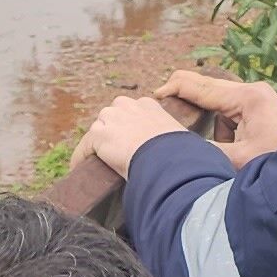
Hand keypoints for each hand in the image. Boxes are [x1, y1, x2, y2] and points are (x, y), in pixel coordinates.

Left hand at [74, 95, 190, 181]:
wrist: (167, 159)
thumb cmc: (180, 155)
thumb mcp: (182, 141)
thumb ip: (177, 143)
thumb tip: (198, 160)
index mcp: (150, 105)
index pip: (132, 111)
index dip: (129, 128)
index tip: (130, 143)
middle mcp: (129, 105)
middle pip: (112, 115)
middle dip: (112, 131)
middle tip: (114, 153)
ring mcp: (112, 119)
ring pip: (99, 129)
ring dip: (98, 144)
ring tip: (98, 163)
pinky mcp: (99, 135)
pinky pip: (85, 147)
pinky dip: (81, 158)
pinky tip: (78, 170)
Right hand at [160, 70, 276, 165]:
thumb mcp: (239, 160)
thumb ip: (206, 151)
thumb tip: (178, 147)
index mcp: (247, 97)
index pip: (200, 86)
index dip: (173, 90)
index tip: (152, 97)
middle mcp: (253, 92)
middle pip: (208, 87)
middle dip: (184, 97)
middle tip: (160, 107)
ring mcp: (259, 100)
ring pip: (218, 101)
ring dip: (205, 116)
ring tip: (188, 131)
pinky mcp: (262, 112)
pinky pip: (231, 113)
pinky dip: (221, 126)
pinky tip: (221, 145)